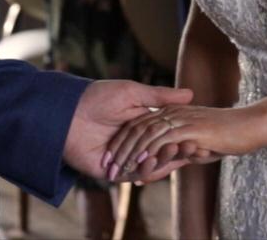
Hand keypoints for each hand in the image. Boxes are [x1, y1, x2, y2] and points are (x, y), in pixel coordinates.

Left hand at [63, 80, 193, 183]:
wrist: (67, 113)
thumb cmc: (97, 97)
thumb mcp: (133, 93)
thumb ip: (160, 97)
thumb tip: (190, 94)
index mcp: (139, 126)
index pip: (166, 134)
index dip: (182, 134)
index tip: (199, 131)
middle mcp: (133, 144)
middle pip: (161, 151)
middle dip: (179, 148)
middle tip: (196, 144)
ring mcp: (123, 159)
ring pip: (152, 164)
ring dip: (168, 158)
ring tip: (182, 149)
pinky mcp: (112, 172)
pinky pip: (136, 174)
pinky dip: (150, 169)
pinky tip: (162, 161)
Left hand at [109, 104, 265, 182]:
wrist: (249, 123)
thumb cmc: (229, 131)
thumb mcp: (198, 144)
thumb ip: (181, 152)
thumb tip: (164, 167)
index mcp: (174, 112)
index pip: (143, 125)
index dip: (128, 142)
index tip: (117, 160)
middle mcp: (174, 114)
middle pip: (140, 129)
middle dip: (123, 149)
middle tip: (112, 168)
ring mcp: (181, 120)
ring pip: (147, 135)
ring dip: (132, 154)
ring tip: (121, 170)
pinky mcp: (189, 128)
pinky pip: (164, 139)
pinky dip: (150, 152)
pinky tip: (141, 165)